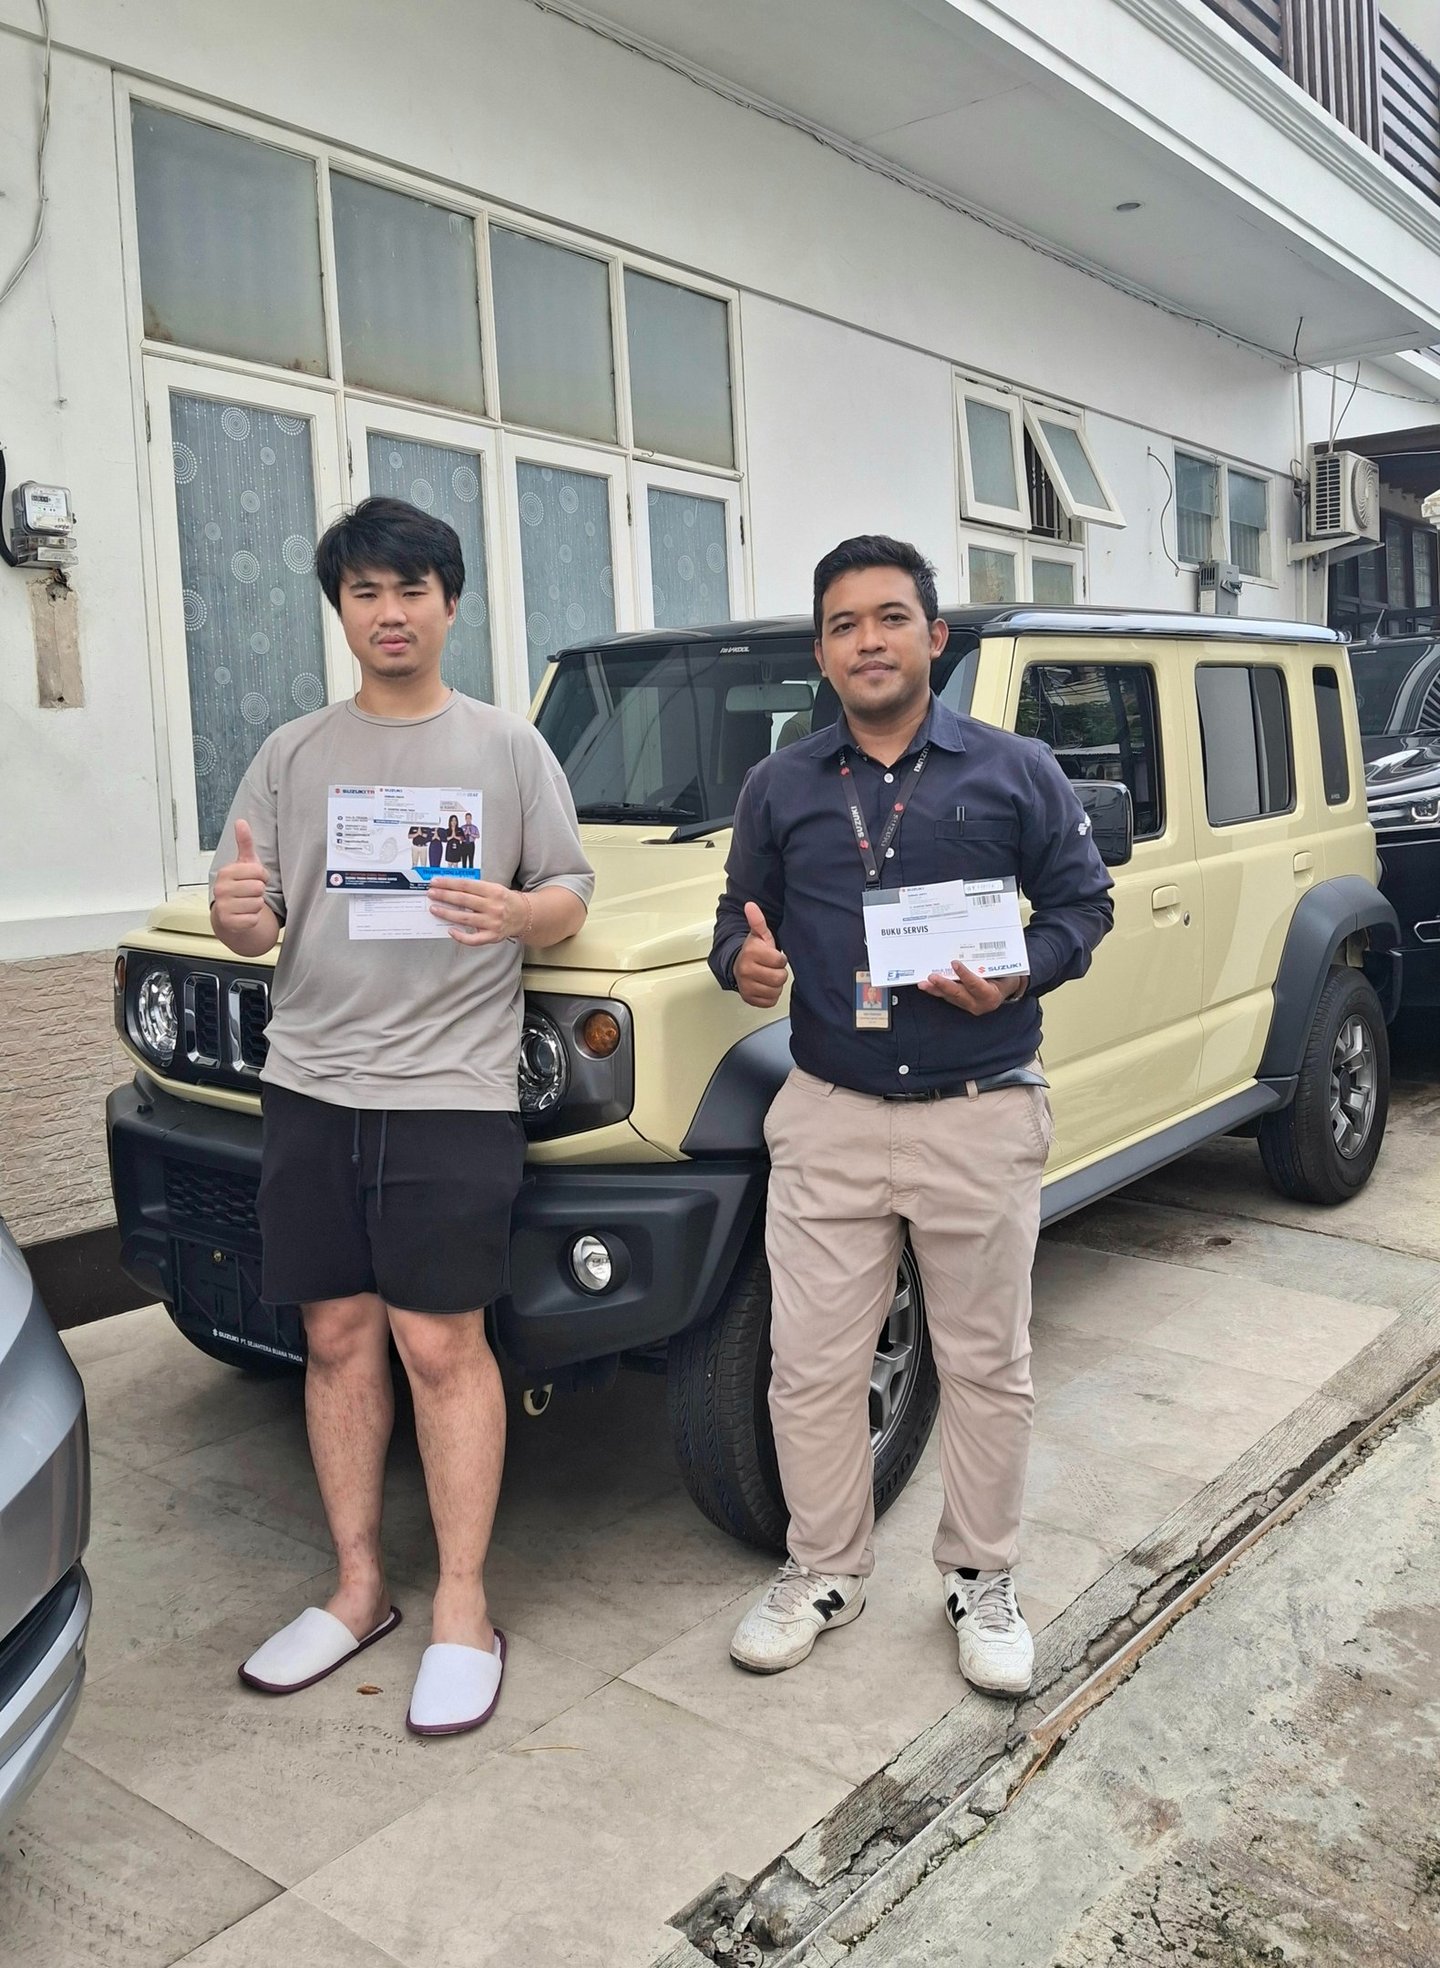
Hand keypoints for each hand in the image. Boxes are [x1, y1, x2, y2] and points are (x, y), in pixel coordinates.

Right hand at [211, 819, 270, 937]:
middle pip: (259, 888)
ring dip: (257, 905)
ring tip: (247, 902)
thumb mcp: (244, 863)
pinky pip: (253, 919)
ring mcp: (223, 906)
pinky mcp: (229, 922)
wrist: (229, 912)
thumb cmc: (240, 885)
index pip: (259, 871)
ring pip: (258, 904)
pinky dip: (253, 918)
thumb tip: (241, 821)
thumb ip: (244, 842)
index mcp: (225, 872)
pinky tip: (245, 914)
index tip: (254, 878)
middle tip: (250, 892)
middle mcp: (220, 889)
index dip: (262, 876)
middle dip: (259, 891)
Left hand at [427, 877, 529, 945]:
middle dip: (444, 896)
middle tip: (431, 894)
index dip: (449, 883)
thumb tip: (451, 888)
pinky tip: (451, 930)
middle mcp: (493, 906)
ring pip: (464, 918)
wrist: (524, 916)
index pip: (466, 885)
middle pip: (463, 900)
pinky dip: (460, 936)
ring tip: (434, 909)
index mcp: (493, 891)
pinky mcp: (492, 936)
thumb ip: (475, 888)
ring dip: (447, 913)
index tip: (436, 882)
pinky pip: (473, 939)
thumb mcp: (494, 888)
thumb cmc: (505, 901)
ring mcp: (492, 923)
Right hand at [734, 900, 789, 1008]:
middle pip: (779, 978)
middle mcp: (746, 970)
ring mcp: (746, 986)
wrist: (738, 966)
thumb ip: (757, 920)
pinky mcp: (748, 999)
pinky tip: (764, 986)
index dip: (779, 959)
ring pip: (775, 991)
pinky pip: (769, 1002)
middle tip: (771, 967)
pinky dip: (770, 995)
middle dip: (778, 972)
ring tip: (768, 976)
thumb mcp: (759, 934)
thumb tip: (750, 905)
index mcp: (751, 953)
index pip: (779, 961)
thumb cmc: (754, 951)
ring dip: (775, 984)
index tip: (773, 956)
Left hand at [917, 961, 1027, 1014]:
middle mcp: (979, 1004)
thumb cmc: (1006, 976)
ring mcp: (968, 1005)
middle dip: (944, 985)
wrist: (1007, 989)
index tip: (955, 963)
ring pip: (949, 997)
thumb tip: (979, 944)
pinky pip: (947, 996)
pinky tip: (926, 984)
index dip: (965, 975)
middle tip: (932, 976)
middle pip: (959, 994)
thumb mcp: (1005, 970)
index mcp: (991, 996)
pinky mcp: (960, 1003)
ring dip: (935, 989)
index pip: (976, 985)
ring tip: (923, 983)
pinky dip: (936, 990)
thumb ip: (992, 964)